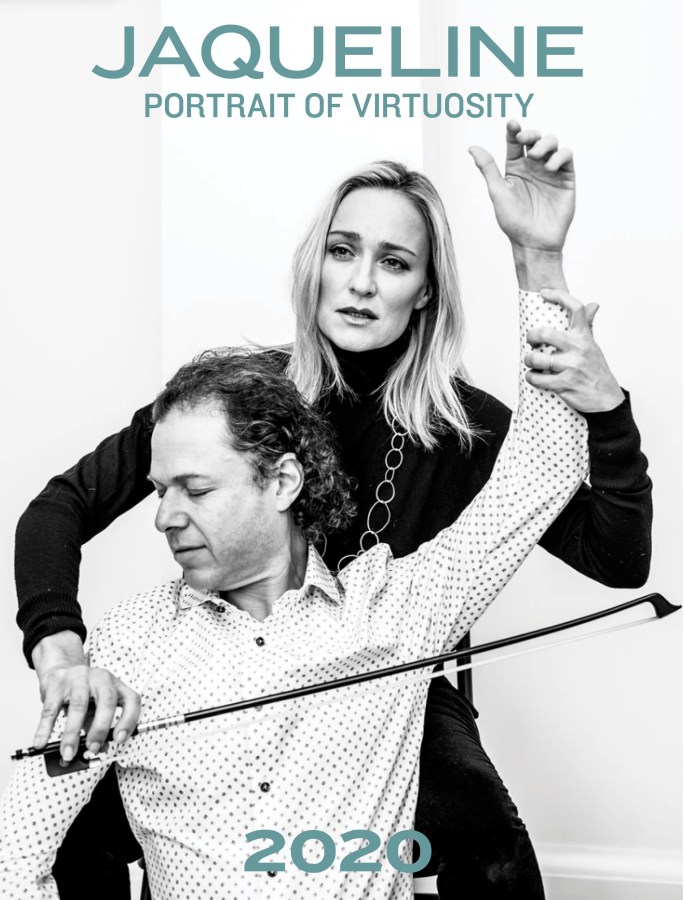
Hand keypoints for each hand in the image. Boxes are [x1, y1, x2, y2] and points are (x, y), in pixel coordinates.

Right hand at [32, 631, 139, 761]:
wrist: (62, 669)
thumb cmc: (84, 692)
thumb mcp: (97, 706)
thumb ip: (99, 726)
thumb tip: (100, 748)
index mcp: (115, 685)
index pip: (132, 700)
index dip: (129, 720)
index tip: (120, 739)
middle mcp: (101, 678)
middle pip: (106, 702)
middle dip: (100, 729)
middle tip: (92, 748)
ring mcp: (79, 678)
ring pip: (78, 706)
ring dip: (72, 734)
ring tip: (68, 753)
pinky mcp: (57, 683)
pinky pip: (51, 708)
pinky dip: (45, 728)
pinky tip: (41, 742)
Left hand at [469, 120, 574, 252]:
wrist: (533, 241)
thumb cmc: (513, 220)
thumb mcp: (497, 191)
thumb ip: (488, 168)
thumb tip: (472, 147)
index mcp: (515, 168)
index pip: (515, 142)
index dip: (514, 130)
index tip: (512, 124)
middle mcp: (533, 167)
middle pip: (535, 138)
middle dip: (531, 133)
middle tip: (525, 139)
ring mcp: (550, 171)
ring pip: (552, 143)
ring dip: (545, 143)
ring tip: (536, 156)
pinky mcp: (566, 178)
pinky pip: (566, 156)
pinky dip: (559, 156)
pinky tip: (549, 167)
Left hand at [524, 289, 624, 412]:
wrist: (606, 398)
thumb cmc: (596, 369)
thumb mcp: (593, 345)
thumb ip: (589, 325)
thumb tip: (594, 305)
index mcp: (584, 336)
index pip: (575, 308)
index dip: (558, 295)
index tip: (544, 293)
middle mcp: (578, 349)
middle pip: (545, 334)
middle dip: (531, 337)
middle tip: (531, 341)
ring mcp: (571, 367)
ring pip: (536, 358)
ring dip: (528, 360)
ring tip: (531, 362)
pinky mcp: (564, 384)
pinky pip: (537, 379)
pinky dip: (531, 378)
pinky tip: (534, 377)